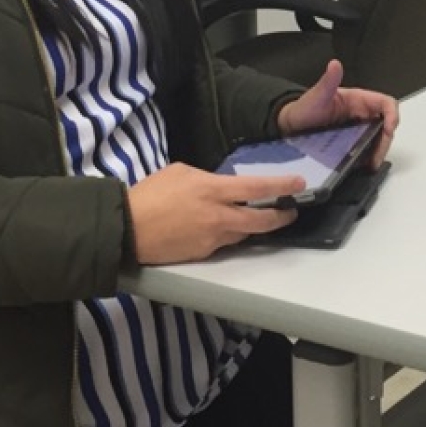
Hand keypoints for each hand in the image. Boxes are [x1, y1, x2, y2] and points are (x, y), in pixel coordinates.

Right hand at [126, 164, 303, 264]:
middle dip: (280, 217)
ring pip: (243, 233)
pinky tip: (219, 228)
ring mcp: (212, 238)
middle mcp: (217, 216)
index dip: (281, 187)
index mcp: (212, 190)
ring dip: (251, 226)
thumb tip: (222, 186)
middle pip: (260, 221)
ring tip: (252, 217)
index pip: (256, 189)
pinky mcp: (203, 254)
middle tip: (289, 211)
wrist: (126, 228)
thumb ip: (207, 179)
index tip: (299, 184)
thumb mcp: (180, 172)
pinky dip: (227, 234)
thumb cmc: (150, 195)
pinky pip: (223, 243)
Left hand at [275, 59, 400, 168]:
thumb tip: (335, 64)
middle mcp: (362, 113)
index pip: (386, 103)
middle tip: (377, 155)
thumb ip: (328, 81)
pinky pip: (368, 148)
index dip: (392, 115)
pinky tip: (364, 165)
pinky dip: (370, 157)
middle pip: (386, 124)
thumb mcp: (317, 95)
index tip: (388, 130)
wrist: (291, 126)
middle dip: (385, 139)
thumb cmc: (305, 108)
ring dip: (379, 150)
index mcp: (358, 99)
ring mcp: (358, 128)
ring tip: (371, 164)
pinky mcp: (353, 141)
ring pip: (379, 138)